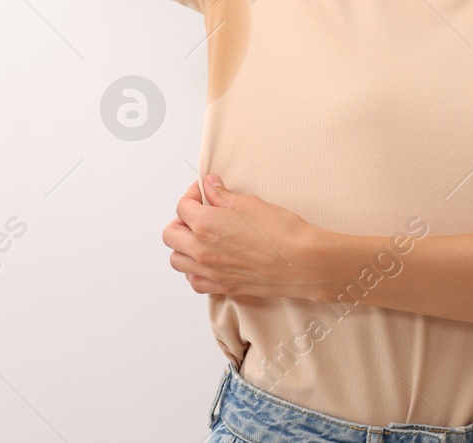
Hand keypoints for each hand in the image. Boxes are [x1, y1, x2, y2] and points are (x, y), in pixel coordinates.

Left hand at [163, 175, 331, 299]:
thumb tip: (209, 185)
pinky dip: (195, 271)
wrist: (302, 262)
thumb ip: (222, 195)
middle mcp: (202, 251)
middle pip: (170, 235)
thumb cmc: (281, 231)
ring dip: (183, 247)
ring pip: (177, 261)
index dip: (192, 195)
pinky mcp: (223, 287)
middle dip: (180, 221)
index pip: (182, 207)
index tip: (205, 192)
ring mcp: (211, 272)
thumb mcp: (249, 203)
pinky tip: (209, 261)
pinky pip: (194, 282)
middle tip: (199, 213)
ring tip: (201, 237)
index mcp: (206, 225)